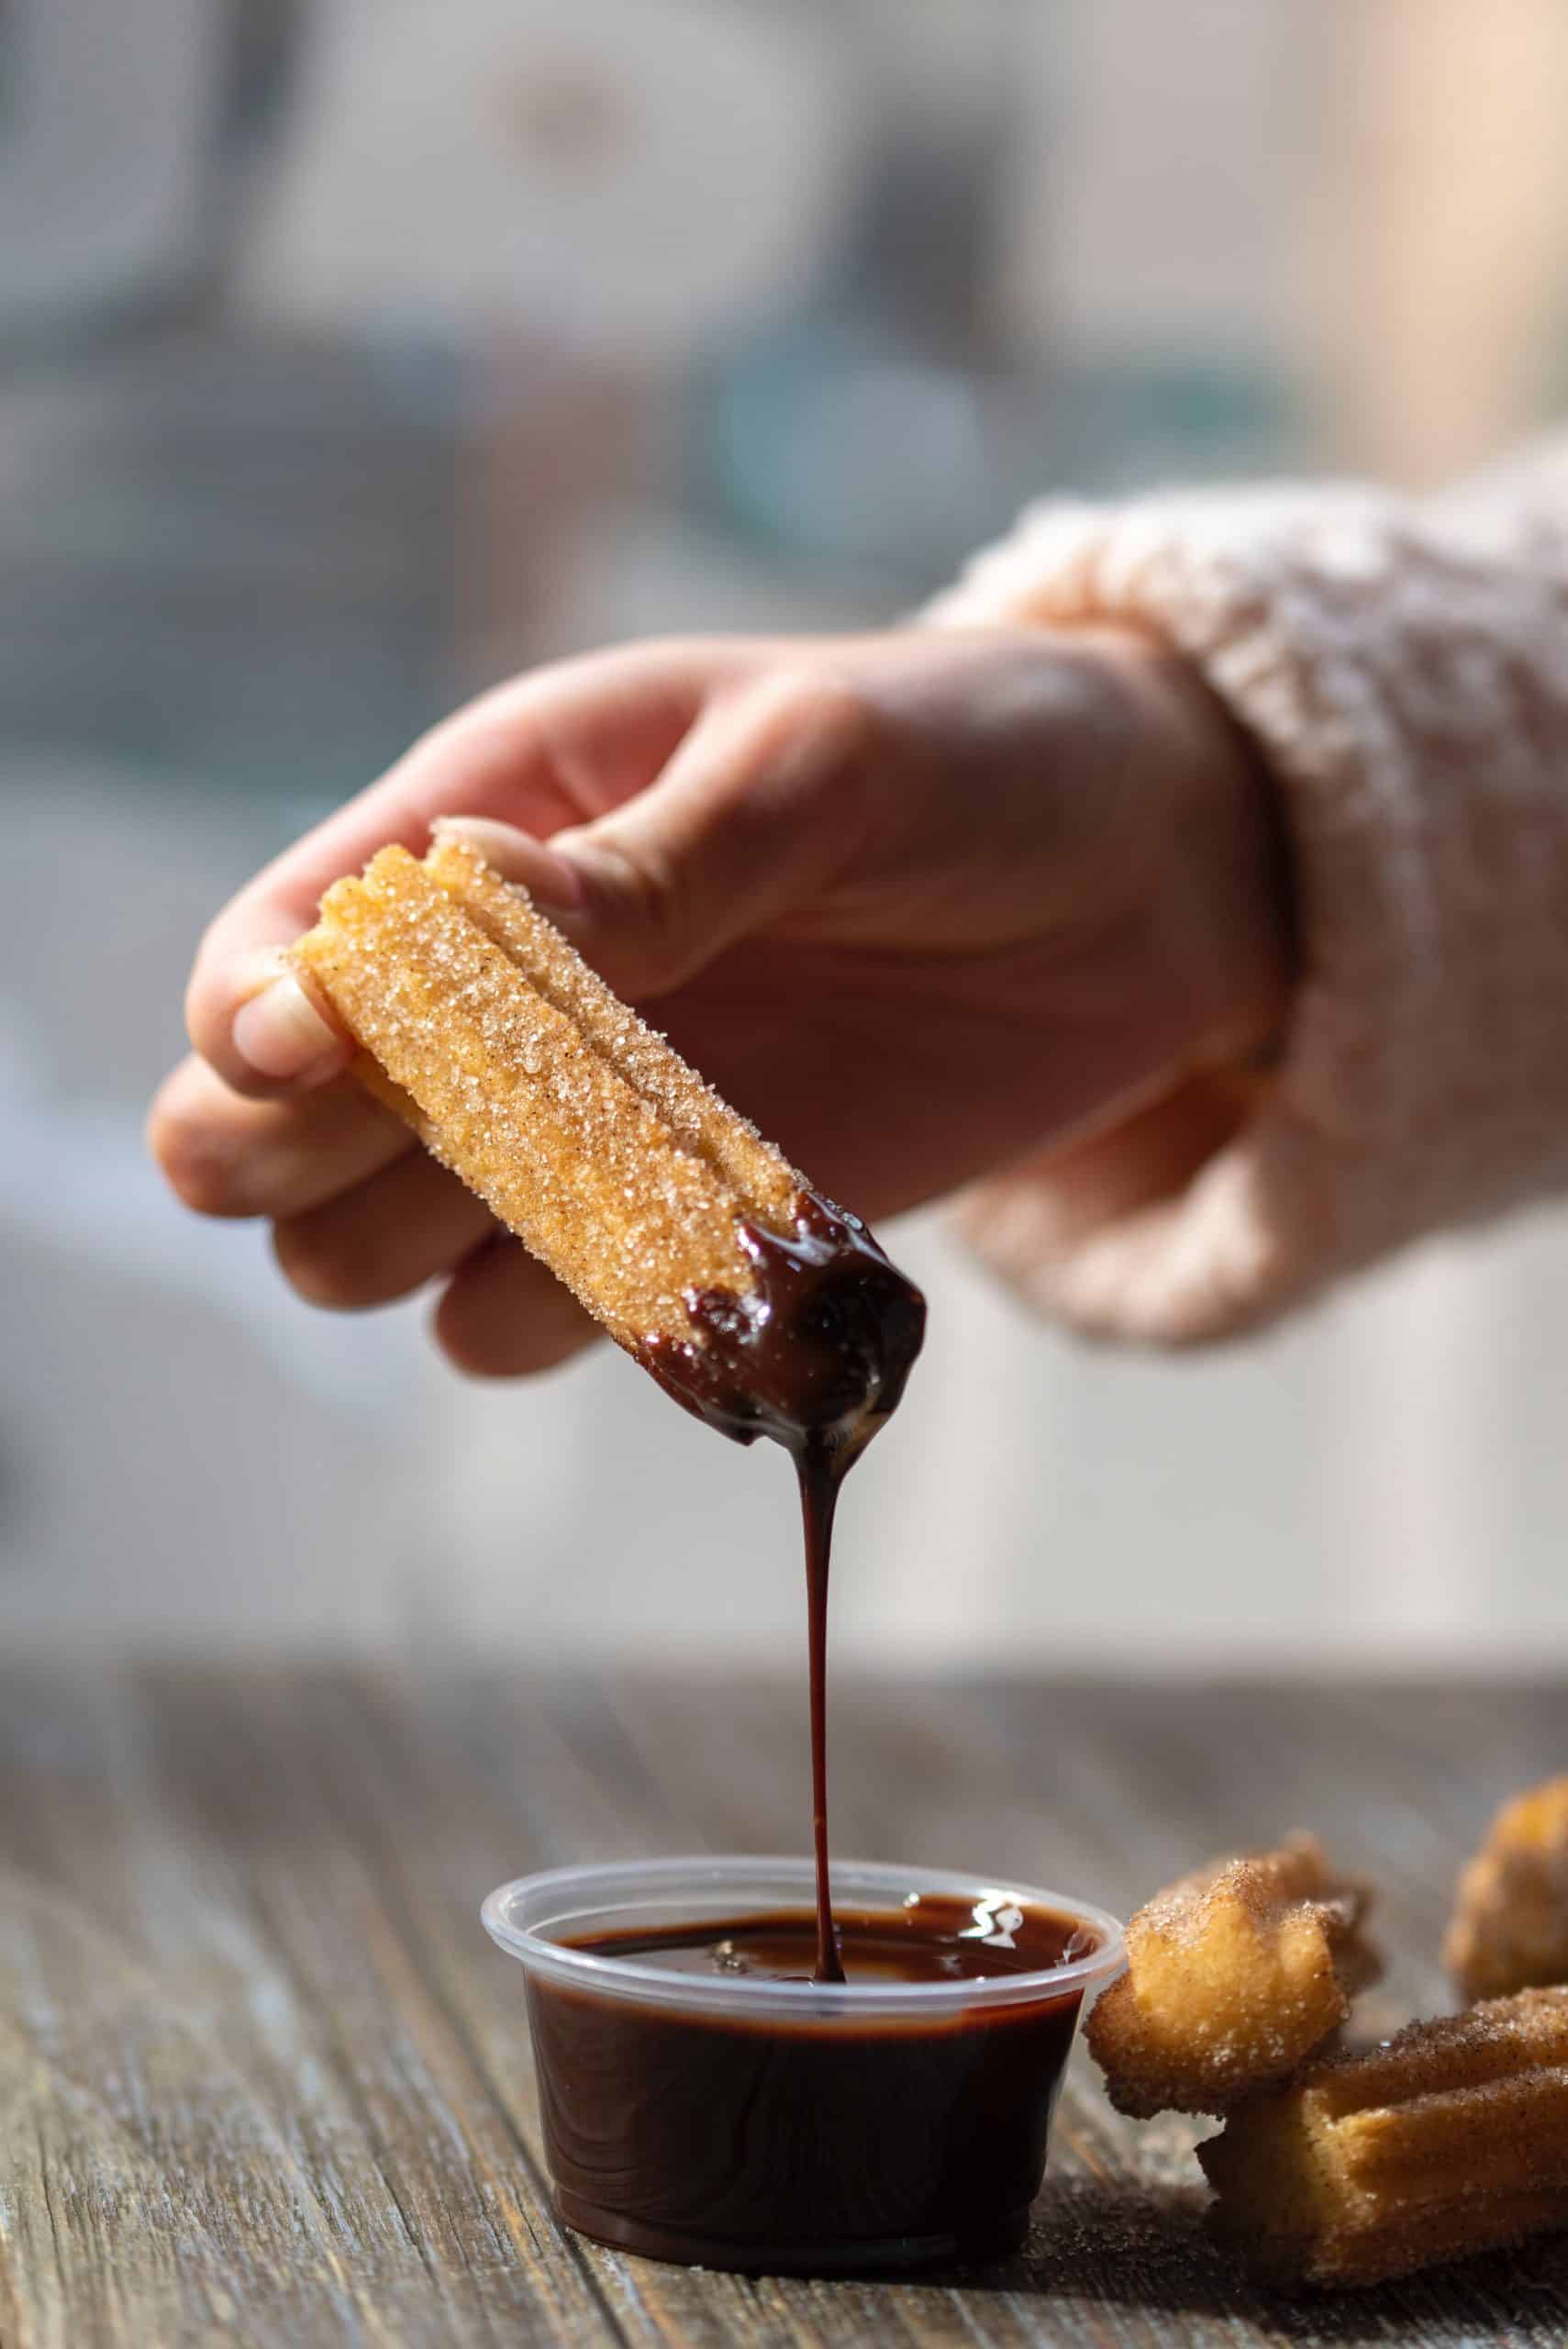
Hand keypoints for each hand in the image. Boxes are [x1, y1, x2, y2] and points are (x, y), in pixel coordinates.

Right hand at [149, 627, 1289, 1373]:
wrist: (1147, 885)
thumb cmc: (975, 762)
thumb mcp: (823, 770)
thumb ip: (652, 863)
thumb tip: (461, 900)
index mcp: (488, 823)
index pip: (278, 948)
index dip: (258, 1014)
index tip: (312, 1048)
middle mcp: (494, 996)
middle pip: (262, 1134)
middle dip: (301, 1157)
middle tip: (471, 1130)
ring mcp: (570, 1128)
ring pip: (363, 1256)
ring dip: (439, 1250)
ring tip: (628, 1179)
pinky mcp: (667, 1231)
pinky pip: (522, 1327)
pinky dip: (571, 1318)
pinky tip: (698, 1259)